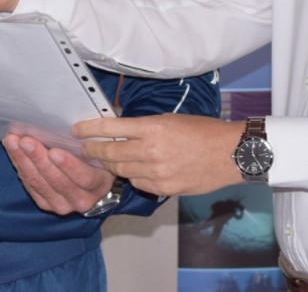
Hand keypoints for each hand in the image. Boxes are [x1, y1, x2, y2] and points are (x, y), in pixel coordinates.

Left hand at [3, 134, 115, 214]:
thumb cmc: (96, 158)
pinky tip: (13, 151)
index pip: (84, 177)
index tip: (54, 151)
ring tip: (13, 141)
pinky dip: (20, 166)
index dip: (68, 165)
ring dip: (23, 160)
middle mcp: (81, 200)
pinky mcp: (45, 204)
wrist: (92, 181)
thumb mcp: (100, 150)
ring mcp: (61, 204)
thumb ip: (90, 142)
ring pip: (39, 183)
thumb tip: (72, 123)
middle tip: (25, 140)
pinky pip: (30, 185)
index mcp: (99, 185)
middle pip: (56, 181)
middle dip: (38, 159)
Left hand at [73, 114, 244, 196]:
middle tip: (85, 148)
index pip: (111, 128)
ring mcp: (157, 172)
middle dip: (94, 150)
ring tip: (104, 159)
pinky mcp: (164, 188)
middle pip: (110, 153)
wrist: (230, 153)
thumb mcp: (171, 119)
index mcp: (153, 128)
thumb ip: (145, 126)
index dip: (90, 129)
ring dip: (110, 164)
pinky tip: (131, 170)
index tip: (77, 130)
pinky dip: (131, 176)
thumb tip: (121, 128)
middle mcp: (151, 151)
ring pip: (121, 170)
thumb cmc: (203, 132)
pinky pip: (138, 183)